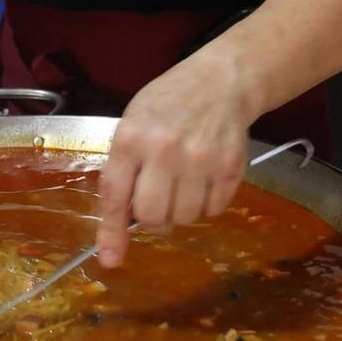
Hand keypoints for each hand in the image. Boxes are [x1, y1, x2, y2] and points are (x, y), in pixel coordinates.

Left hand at [95, 57, 253, 268]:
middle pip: (153, 216)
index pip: (116, 195)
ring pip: (185, 218)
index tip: (111, 259)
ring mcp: (200, 159)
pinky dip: (207, 204)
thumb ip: (124, 167)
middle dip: (153, 220)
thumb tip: (121, 220)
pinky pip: (214, 210)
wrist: (220, 81)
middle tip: (158, 205)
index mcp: (131, 138)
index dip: (112, 232)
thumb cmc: (169, 102)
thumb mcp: (134, 123)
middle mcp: (164, 150)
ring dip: (182, 212)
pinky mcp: (230, 166)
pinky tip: (205, 179)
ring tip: (183, 185)